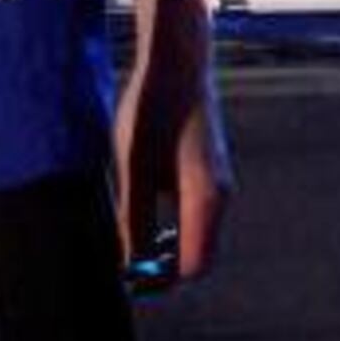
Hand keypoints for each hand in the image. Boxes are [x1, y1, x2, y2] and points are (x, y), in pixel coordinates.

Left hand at [111, 0, 231, 286]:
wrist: (179, 57)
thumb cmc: (153, 107)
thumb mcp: (133, 167)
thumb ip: (132, 219)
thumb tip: (125, 265)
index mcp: (206, 198)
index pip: (192, 267)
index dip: (157, 283)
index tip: (122, 279)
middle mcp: (220, 195)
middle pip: (198, 257)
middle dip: (160, 269)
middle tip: (120, 264)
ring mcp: (218, 182)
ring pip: (195, 236)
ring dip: (163, 248)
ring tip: (124, 239)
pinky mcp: (208, 170)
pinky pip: (193, 215)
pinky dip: (169, 227)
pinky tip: (137, 209)